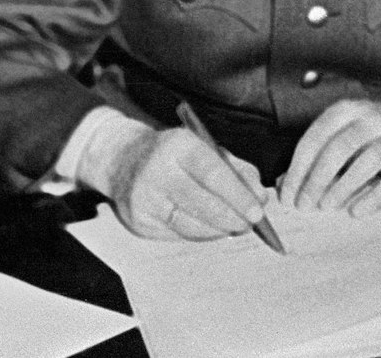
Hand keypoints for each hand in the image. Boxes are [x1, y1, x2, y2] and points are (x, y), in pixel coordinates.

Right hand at [96, 125, 266, 241]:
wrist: (121, 160)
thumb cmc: (173, 154)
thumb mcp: (203, 147)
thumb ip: (235, 169)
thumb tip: (259, 197)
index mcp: (177, 145)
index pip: (212, 173)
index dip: (238, 195)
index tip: (258, 211)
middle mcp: (156, 170)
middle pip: (202, 203)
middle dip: (232, 218)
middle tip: (251, 224)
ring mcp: (144, 199)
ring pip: (190, 225)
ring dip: (218, 230)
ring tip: (235, 227)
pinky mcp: (137, 221)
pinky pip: (176, 235)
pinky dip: (199, 234)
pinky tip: (211, 229)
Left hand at [280, 98, 380, 215]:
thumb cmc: (373, 136)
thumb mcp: (344, 136)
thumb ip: (316, 157)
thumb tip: (284, 185)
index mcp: (349, 111)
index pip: (316, 137)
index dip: (298, 169)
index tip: (287, 195)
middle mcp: (373, 118)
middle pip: (340, 147)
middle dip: (317, 179)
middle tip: (304, 205)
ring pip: (368, 159)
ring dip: (343, 186)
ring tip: (327, 206)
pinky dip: (374, 197)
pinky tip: (357, 211)